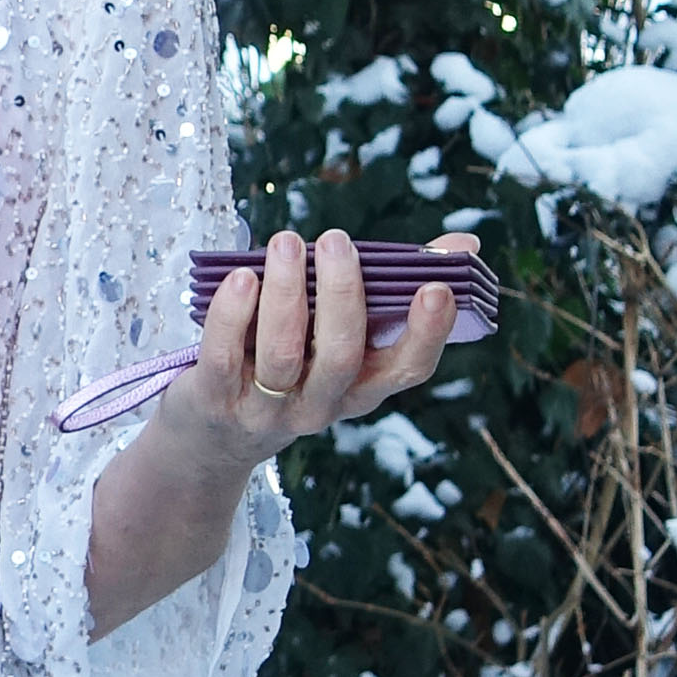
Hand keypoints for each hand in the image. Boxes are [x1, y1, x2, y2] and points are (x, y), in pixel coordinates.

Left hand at [82, 228, 470, 639]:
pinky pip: (225, 357)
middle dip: (343, 294)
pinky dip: (233, 314)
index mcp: (361, 389)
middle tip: (336, 239)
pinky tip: (241, 277)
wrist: (213, 437)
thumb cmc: (290, 362)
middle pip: (341, 356)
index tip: (437, 288)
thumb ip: (391, 288)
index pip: (406, 370)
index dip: (427, 334)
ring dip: (287, 293)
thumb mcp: (339, 337)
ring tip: (287, 242)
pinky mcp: (216, 401)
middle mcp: (319, 406)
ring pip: (283, 354)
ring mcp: (267, 410)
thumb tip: (463, 245)